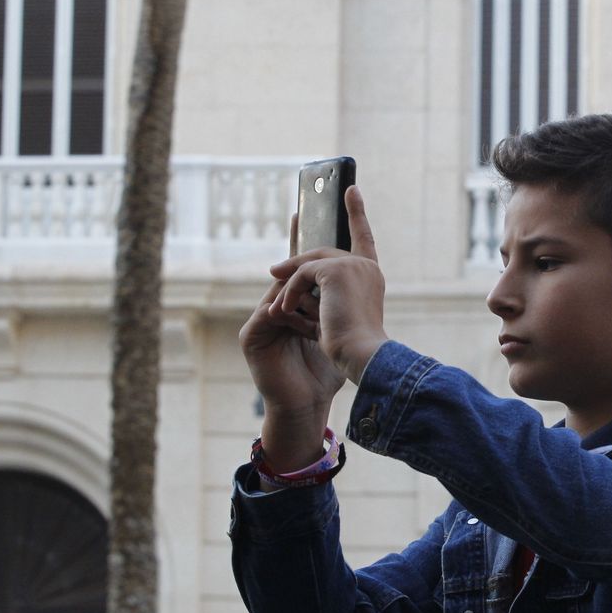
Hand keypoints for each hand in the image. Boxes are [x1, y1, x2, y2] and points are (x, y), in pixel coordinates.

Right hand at [239, 251, 345, 472]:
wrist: (310, 405)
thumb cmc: (328, 369)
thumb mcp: (339, 327)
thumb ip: (340, 300)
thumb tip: (359, 264)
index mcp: (298, 303)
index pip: (300, 265)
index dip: (300, 236)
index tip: (302, 207)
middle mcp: (278, 306)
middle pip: (289, 272)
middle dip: (304, 260)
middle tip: (312, 235)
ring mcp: (263, 320)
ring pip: (283, 290)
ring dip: (306, 296)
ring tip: (325, 311)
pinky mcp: (252, 334)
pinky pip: (271, 311)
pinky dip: (291, 315)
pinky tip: (309, 325)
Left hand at [268, 185, 388, 384]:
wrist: (361, 355)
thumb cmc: (349, 346)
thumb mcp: (333, 316)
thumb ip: (321, 295)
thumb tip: (286, 278)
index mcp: (371, 276)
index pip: (364, 237)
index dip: (357, 213)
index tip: (350, 189)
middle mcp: (365, 266)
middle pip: (323, 253)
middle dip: (296, 264)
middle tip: (274, 271)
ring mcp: (352, 265)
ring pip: (309, 263)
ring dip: (290, 285)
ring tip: (277, 306)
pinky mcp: (337, 270)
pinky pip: (303, 274)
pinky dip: (291, 292)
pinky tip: (286, 310)